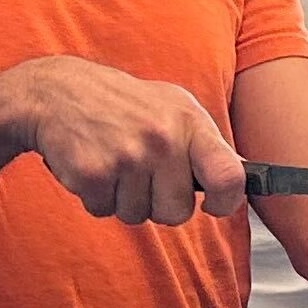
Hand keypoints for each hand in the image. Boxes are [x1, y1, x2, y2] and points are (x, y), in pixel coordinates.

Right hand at [3, 56, 246, 224]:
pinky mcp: (92, 174)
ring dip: (125, 199)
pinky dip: (98, 197)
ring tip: (116, 162)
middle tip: (143, 172)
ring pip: (138, 215)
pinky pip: (105, 212)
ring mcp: (126, 157)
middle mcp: (162, 139)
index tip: (214, 204)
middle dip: (160, 202)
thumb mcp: (176, 108)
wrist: (60, 92)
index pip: (228, 176)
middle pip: (177, 212)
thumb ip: (209, 144)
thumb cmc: (127, 104)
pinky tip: (95, 165)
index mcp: (189, 123)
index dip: (227, 201)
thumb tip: (246, 176)